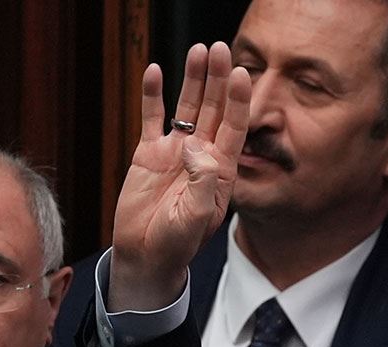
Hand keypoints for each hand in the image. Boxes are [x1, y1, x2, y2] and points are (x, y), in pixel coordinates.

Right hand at [109, 42, 250, 311]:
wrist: (146, 256)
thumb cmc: (176, 244)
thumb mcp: (196, 216)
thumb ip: (202, 180)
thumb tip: (194, 145)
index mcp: (220, 170)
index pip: (234, 126)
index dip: (238, 100)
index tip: (241, 74)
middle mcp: (201, 155)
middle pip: (213, 108)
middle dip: (218, 79)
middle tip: (220, 49)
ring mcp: (175, 151)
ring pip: (186, 107)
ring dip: (193, 79)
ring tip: (198, 51)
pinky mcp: (148, 152)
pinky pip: (152, 117)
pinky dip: (153, 95)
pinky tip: (155, 71)